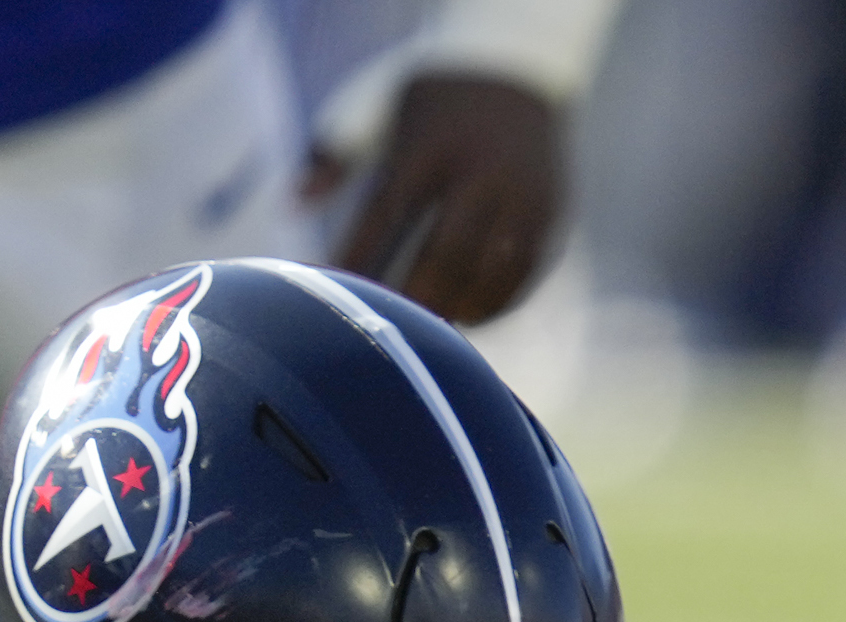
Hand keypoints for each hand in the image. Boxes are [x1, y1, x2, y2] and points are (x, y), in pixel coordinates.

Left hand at [310, 71, 566, 323]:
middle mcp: (480, 174)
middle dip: (416, 299)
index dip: (359, 259)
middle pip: (445, 256)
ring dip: (459, 307)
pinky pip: (524, 273)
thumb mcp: (377, 108)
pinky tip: (472, 312)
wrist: (516, 66)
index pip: (386, 218)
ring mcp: (522, 197)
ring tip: (434, 327)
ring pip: (490, 273)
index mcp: (429, 148)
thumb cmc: (432, 98)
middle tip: (393, 330)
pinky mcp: (551, 213)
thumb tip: (294, 203)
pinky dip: (497, 300)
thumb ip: (335, 154)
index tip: (338, 290)